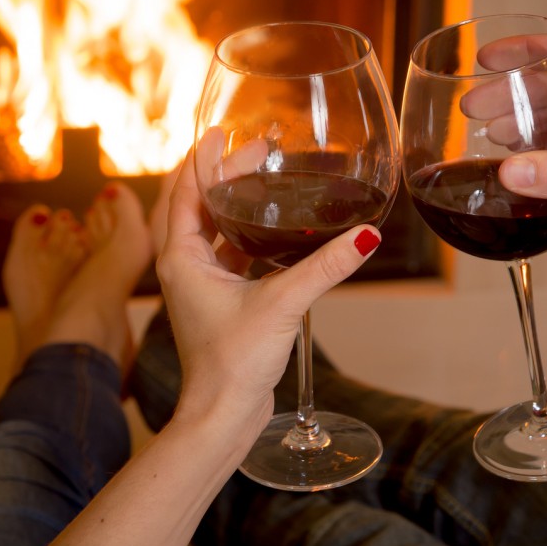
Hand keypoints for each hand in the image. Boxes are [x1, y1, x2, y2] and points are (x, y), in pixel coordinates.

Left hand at [155, 149, 381, 435]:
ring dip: (231, 203)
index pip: (184, 190)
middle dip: (222, 174)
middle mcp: (184, 266)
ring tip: (262, 178)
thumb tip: (365, 236)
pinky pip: (226, 254)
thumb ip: (324, 267)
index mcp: (181, 258)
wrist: (222, 415)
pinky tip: (272, 228)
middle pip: (196, 204)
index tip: (221, 130)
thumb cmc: (233, 363)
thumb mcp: (282, 304)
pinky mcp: (218, 301)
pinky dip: (244, 234)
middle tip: (256, 150)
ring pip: (211, 229)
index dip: (202, 157)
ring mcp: (199, 284)